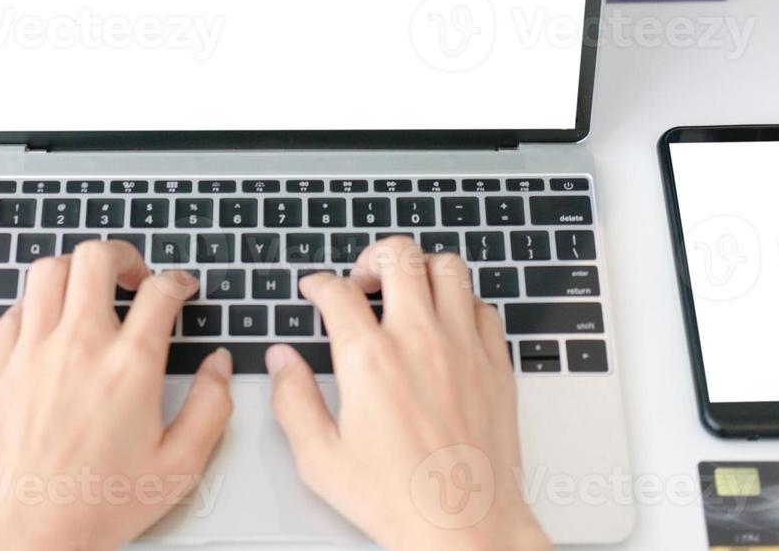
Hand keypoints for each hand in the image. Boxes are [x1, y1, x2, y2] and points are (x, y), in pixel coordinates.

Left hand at [0, 242, 233, 550]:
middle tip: (134, 276)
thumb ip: (210, 408)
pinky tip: (50, 324)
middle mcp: (79, 346)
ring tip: (90, 289)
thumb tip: (217, 367)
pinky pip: (14, 309)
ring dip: (75, 270)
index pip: (160, 292)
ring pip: (49, 271)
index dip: (178, 281)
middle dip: (123, 255)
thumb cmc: (98, 504)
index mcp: (129, 367)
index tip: (181, 289)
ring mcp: (33, 352)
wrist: (28, 532)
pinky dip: (36, 304)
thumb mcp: (179, 466)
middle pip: (97, 258)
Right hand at [266, 237, 550, 550]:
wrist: (466, 527)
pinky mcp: (496, 362)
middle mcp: (419, 340)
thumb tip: (282, 362)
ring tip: (406, 290)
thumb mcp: (321, 458)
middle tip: (361, 279)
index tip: (316, 290)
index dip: (319, 283)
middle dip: (371, 256)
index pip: (337, 290)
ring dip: (421, 269)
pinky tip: (447, 324)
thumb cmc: (398, 499)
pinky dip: (462, 303)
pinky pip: (484, 306)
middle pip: (398, 255)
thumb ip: (293, 400)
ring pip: (448, 267)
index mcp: (369, 359)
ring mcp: (464, 346)